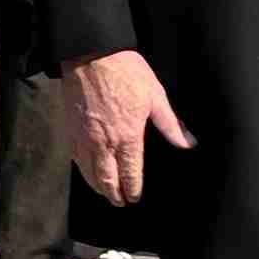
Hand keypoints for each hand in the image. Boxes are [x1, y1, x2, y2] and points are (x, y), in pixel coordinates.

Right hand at [66, 46, 191, 208]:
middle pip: (107, 179)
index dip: (132, 189)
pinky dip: (82, 170)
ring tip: (104, 193)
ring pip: (88, 172)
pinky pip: (75, 157)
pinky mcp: (71, 128)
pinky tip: (86, 171)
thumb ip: (170, 124)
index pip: (130, 173)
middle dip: (113, 194)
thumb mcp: (156, 96)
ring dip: (97, 186)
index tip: (134, 197)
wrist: (90, 55)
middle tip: (119, 202)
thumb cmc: (125, 71)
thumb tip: (187, 143)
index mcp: (128, 136)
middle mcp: (104, 142)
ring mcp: (84, 137)